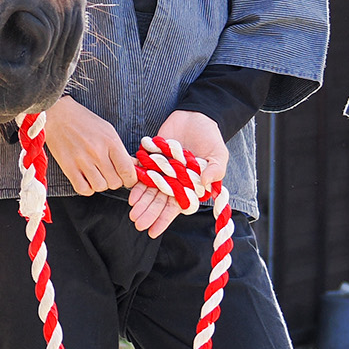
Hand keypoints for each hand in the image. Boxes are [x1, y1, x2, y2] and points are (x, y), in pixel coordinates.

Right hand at [45, 95, 136, 195]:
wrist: (58, 114)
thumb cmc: (83, 121)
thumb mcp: (108, 130)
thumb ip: (120, 150)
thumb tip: (134, 166)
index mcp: (110, 142)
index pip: (128, 171)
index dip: (131, 180)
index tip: (127, 179)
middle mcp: (97, 152)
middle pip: (115, 182)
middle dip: (114, 181)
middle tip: (109, 173)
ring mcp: (82, 160)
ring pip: (100, 187)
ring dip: (100, 184)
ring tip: (96, 174)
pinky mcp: (68, 166)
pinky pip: (83, 189)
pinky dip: (87, 188)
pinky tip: (86, 178)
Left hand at [130, 110, 226, 237]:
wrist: (196, 116)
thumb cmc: (211, 138)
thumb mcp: (219, 155)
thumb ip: (215, 170)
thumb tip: (207, 182)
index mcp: (190, 186)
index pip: (176, 207)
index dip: (164, 219)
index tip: (152, 231)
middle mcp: (174, 180)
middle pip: (159, 200)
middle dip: (149, 212)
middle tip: (137, 222)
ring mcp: (162, 170)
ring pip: (149, 189)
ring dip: (141, 200)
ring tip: (132, 210)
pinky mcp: (153, 157)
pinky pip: (143, 171)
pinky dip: (137, 180)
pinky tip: (130, 190)